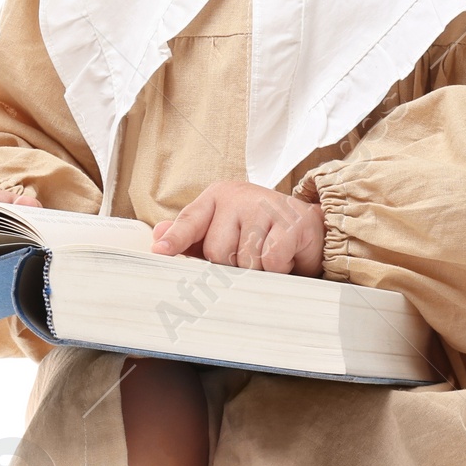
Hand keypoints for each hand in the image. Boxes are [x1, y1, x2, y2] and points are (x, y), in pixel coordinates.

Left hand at [151, 180, 324, 275]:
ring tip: (267, 254)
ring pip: (244, 260)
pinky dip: (277, 268)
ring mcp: (265, 206)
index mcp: (217, 196)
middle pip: (217, 251)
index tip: (161, 252)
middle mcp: (239, 197)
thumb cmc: (259, 231)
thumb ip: (190, 235)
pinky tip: (284, 256)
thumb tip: (157, 237)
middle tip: (248, 253)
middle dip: (231, 263)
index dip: (176, 238)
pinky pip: (270, 261)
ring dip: (257, 268)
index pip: (191, 221)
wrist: (308, 227)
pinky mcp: (290, 223)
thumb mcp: (223, 230)